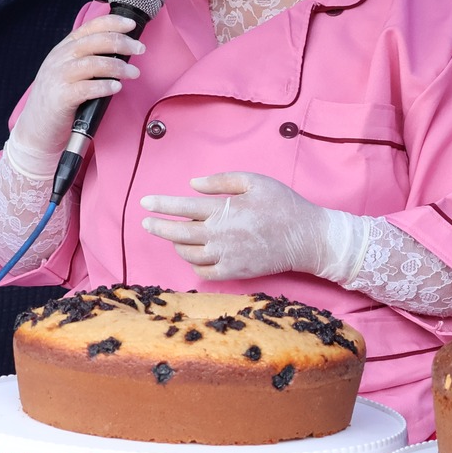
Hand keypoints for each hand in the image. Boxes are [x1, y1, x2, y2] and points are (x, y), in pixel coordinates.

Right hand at [4, 14, 143, 173]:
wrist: (37, 129)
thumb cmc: (60, 100)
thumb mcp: (71, 72)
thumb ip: (90, 59)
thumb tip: (122, 51)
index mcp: (64, 49)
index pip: (89, 27)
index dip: (112, 23)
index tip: (131, 24)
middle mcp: (60, 59)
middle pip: (93, 42)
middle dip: (121, 42)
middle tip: (140, 49)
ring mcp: (58, 77)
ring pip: (92, 63)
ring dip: (117, 66)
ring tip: (134, 73)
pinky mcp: (60, 98)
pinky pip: (85, 88)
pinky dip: (104, 86)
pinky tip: (116, 87)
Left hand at [141, 172, 364, 282]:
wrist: (306, 238)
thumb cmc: (283, 205)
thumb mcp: (255, 181)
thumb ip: (222, 181)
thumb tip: (193, 185)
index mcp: (222, 210)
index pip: (181, 207)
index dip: (160, 204)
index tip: (145, 203)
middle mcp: (219, 234)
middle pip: (177, 233)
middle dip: (157, 227)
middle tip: (146, 223)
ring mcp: (225, 256)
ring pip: (188, 253)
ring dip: (177, 244)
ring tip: (176, 238)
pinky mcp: (234, 272)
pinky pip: (203, 272)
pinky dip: (194, 264)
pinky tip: (195, 256)